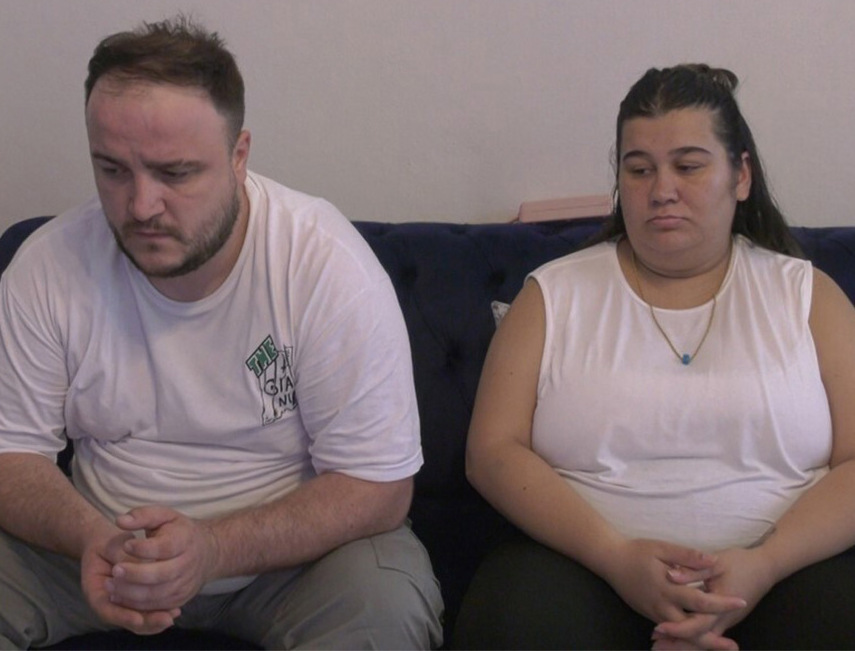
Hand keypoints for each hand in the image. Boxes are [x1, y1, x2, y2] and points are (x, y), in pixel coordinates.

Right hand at [80, 526, 180, 634]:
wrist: (105, 544)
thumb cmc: (108, 543)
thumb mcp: (112, 544)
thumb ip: (123, 556)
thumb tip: (144, 566)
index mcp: (94, 589)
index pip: (106, 609)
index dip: (123, 616)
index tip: (138, 619)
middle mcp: (106, 601)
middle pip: (125, 619)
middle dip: (146, 621)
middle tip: (166, 619)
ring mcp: (120, 603)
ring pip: (138, 620)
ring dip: (154, 620)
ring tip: (172, 616)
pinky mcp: (133, 601)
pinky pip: (145, 612)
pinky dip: (159, 613)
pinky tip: (175, 611)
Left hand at [105, 506, 219, 613]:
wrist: (207, 552)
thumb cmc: (178, 532)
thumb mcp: (164, 516)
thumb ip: (143, 516)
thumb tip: (120, 520)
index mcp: (185, 540)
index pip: (165, 547)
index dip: (144, 548)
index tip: (125, 545)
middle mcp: (189, 564)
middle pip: (162, 574)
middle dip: (135, 575)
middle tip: (114, 571)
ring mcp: (186, 583)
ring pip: (158, 594)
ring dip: (131, 593)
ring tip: (110, 586)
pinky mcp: (181, 599)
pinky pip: (158, 606)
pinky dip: (137, 605)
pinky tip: (119, 597)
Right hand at [603, 539, 746, 641]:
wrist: (609, 561)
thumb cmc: (636, 551)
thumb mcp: (661, 548)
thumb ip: (687, 556)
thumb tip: (713, 560)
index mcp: (667, 589)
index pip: (700, 601)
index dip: (722, 603)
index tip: (741, 601)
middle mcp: (662, 606)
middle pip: (691, 630)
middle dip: (712, 641)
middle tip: (734, 646)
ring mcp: (654, 613)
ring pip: (680, 634)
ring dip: (700, 642)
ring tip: (721, 644)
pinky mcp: (650, 614)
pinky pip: (671, 630)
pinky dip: (685, 636)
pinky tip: (698, 636)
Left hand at [652, 547, 776, 649]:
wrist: (765, 568)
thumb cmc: (740, 563)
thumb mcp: (716, 562)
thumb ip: (693, 569)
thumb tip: (670, 575)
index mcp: (721, 606)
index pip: (698, 625)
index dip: (678, 629)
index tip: (658, 628)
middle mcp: (724, 619)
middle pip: (699, 639)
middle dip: (677, 644)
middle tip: (654, 645)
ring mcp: (726, 621)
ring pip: (704, 639)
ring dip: (683, 643)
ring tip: (660, 645)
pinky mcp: (725, 619)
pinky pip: (707, 633)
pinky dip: (692, 636)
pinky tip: (676, 636)